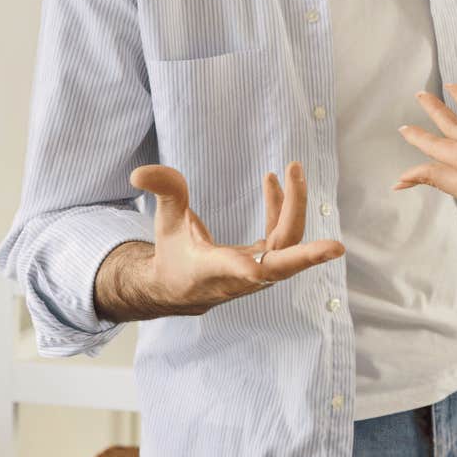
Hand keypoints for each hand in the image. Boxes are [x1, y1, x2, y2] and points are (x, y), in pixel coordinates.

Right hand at [100, 162, 345, 320]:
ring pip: (290, 244)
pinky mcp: (269, 261)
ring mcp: (261, 271)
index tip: (256, 268)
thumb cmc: (173, 255)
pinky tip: (274, 180)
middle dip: (301, 235)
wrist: (179, 287)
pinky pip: (284, 235)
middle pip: (282, 261)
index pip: (236, 272)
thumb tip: (140, 171)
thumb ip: (163, 193)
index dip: (246, 270)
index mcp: (214, 271)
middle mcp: (244, 277)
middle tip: (316, 211)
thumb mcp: (165, 223)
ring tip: (292, 169)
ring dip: (294, 206)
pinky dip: (282, 208)